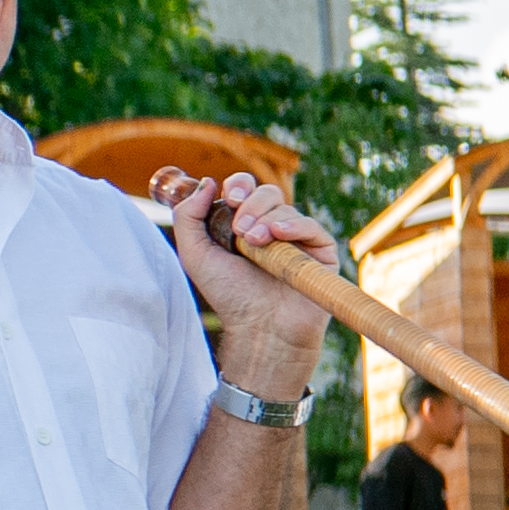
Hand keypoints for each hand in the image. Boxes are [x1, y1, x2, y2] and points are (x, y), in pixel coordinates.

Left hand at [154, 169, 341, 366]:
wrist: (259, 328)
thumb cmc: (228, 295)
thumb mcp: (195, 254)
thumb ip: (188, 216)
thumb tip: (206, 181)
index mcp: (244, 224)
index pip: (245, 188)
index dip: (238, 185)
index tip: (228, 198)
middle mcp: (271, 227)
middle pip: (266, 192)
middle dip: (250, 204)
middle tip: (239, 230)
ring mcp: (296, 239)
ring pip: (285, 208)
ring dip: (265, 221)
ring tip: (254, 245)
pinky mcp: (320, 251)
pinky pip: (310, 226)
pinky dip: (293, 226)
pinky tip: (278, 237)